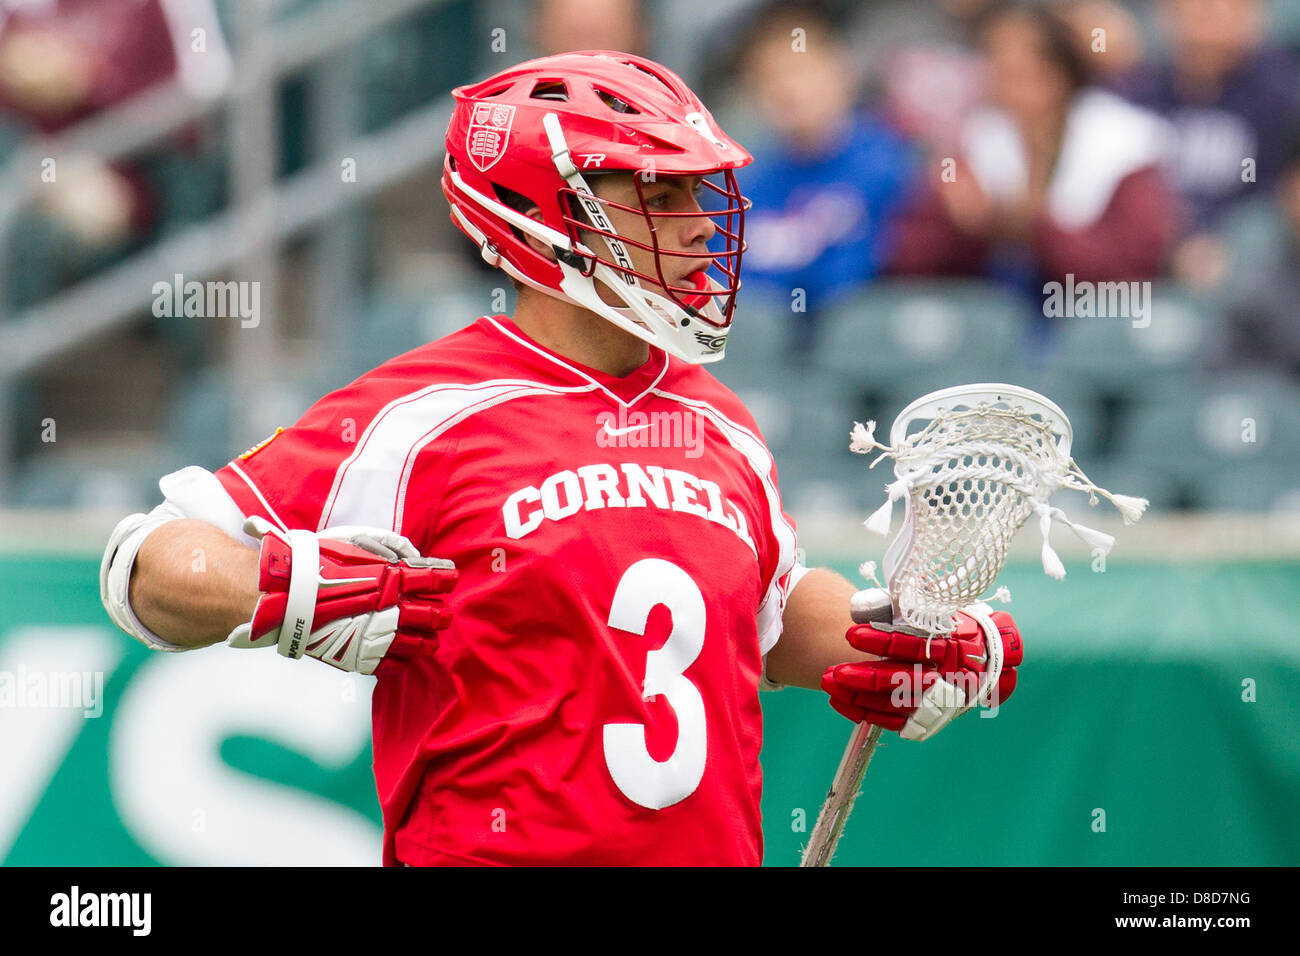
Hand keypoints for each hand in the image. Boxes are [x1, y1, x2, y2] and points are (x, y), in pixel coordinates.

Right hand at [226, 516, 456, 674]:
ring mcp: (376, 636)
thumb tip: (413, 556)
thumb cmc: (317, 562)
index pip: (431, 579)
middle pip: (430, 615)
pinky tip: (405, 656)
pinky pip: (391, 664)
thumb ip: (390, 545)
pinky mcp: (360, 658)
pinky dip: (402, 660)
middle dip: (440, 614)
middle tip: (445, 614)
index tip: (451, 578)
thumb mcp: (357, 539)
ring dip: (428, 640)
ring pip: (416, 644)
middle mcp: (389, 609)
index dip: (445, 579)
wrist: (283, 596)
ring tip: (431, 640)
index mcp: (391, 578)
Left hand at [821, 603, 1021, 739]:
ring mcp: (939, 700)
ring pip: (894, 703)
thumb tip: (862, 605)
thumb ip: (904, 608)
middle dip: (864, 677)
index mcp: (951, 646)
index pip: (911, 645)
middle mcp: (946, 677)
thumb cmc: (957, 628)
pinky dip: (866, 713)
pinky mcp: (931, 716)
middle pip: (900, 680)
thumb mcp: (939, 612)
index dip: (880, 640)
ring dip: (858, 697)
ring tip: (829, 684)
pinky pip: (895, 720)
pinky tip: (840, 702)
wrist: (995, 659)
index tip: (851, 633)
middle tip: (833, 672)